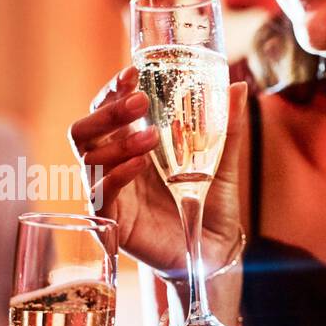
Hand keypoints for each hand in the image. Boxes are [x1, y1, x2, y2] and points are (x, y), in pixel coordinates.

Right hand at [69, 66, 249, 273]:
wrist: (212, 253)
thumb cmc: (209, 207)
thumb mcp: (222, 163)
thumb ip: (226, 127)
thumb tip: (239, 86)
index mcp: (132, 146)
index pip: (108, 111)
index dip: (113, 90)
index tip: (132, 71)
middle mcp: (114, 166)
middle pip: (86, 130)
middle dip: (107, 110)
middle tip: (139, 100)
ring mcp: (109, 193)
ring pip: (88, 158)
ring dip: (116, 141)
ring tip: (151, 137)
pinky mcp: (113, 221)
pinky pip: (101, 194)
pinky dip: (116, 175)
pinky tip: (138, 165)